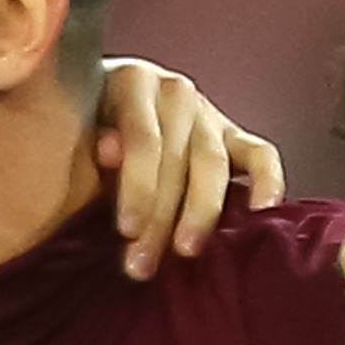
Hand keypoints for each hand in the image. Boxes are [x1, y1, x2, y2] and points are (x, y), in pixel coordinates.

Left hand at [94, 58, 285, 279]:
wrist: (102, 112)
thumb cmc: (83, 135)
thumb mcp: (76, 137)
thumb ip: (90, 150)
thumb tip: (108, 155)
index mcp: (132, 82)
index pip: (143, 139)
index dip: (138, 186)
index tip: (126, 230)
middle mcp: (175, 92)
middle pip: (177, 159)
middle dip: (160, 216)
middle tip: (142, 263)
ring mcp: (208, 114)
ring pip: (213, 164)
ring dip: (200, 213)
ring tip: (186, 252)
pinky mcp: (234, 136)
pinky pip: (260, 155)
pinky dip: (267, 181)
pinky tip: (262, 211)